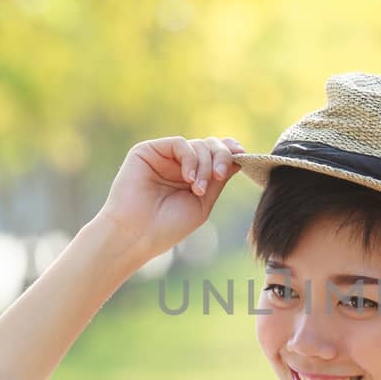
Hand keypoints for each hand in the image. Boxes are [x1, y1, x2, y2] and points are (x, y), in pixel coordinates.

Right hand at [97, 135, 246, 262]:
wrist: (136, 235)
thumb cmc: (168, 227)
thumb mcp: (202, 203)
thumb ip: (217, 180)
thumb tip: (238, 157)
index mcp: (191, 177)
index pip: (214, 156)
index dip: (230, 152)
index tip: (243, 156)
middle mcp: (178, 165)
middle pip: (209, 146)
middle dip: (221, 157)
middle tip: (219, 175)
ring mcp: (163, 157)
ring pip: (197, 145)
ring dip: (205, 165)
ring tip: (197, 190)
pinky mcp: (147, 151)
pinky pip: (180, 144)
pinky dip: (190, 159)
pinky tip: (189, 179)